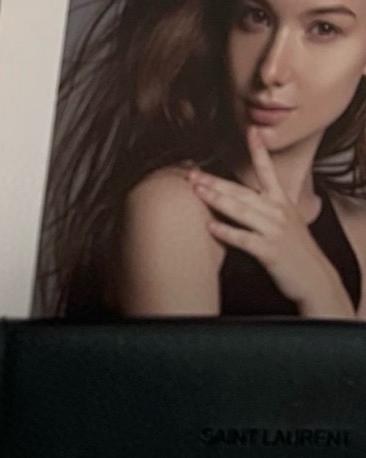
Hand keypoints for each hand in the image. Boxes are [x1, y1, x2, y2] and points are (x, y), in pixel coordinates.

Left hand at [187, 127, 355, 318]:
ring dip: (217, 199)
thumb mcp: (284, 223)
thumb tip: (240, 204)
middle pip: (242, 191)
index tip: (250, 131)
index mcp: (281, 202)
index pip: (267, 171)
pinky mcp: (270, 250)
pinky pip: (244, 239)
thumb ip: (264, 211)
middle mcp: (278, 211)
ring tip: (196, 191)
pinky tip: (210, 227)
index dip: (259, 151)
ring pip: (241, 210)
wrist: (314, 277)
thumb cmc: (294, 252)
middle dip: (216, 181)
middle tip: (192, 174)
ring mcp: (274, 230)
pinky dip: (227, 232)